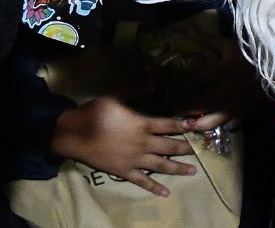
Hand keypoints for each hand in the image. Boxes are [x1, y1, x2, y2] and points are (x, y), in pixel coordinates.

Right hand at [51, 96, 201, 197]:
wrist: (75, 134)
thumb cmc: (95, 113)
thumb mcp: (115, 98)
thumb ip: (135, 92)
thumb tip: (152, 82)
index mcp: (142, 124)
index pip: (168, 125)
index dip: (183, 125)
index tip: (197, 126)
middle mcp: (143, 143)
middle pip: (169, 146)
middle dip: (186, 148)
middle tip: (199, 151)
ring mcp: (135, 159)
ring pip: (161, 165)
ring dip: (178, 168)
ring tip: (192, 171)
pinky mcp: (125, 171)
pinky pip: (142, 181)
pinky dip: (154, 187)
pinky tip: (166, 192)